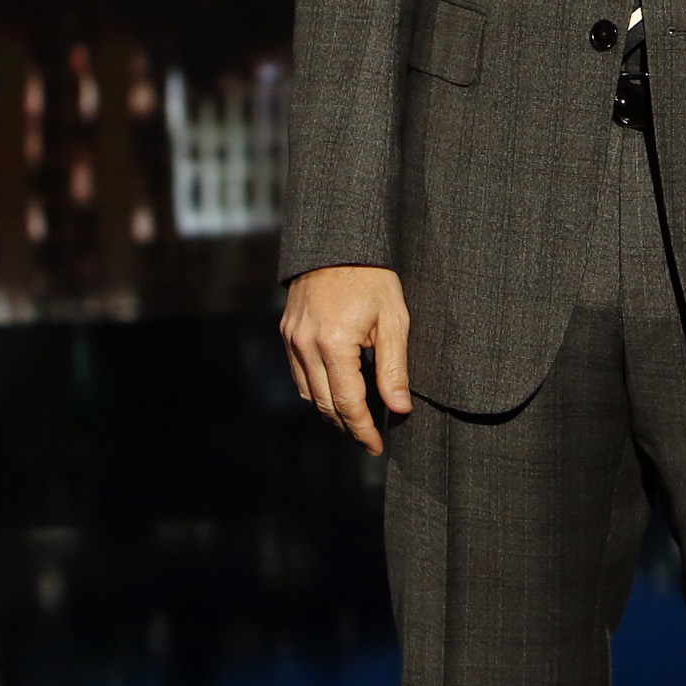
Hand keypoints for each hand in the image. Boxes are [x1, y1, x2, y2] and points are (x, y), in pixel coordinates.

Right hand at [280, 265, 412, 453]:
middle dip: (347, 427)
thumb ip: (394, 368)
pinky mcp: (287, 330)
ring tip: (353, 422)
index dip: (362, 429)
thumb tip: (398, 408)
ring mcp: (292, 338)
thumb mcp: (394, 319)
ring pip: (307, 393)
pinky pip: (299, 374)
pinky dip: (315, 390)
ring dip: (329, 412)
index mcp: (334, 343)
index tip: (376, 446)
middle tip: (367, 440)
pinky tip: (333, 393)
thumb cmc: (373, 275)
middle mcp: (306, 344)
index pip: (347, 403)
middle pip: (324, 404)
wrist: (339, 239)